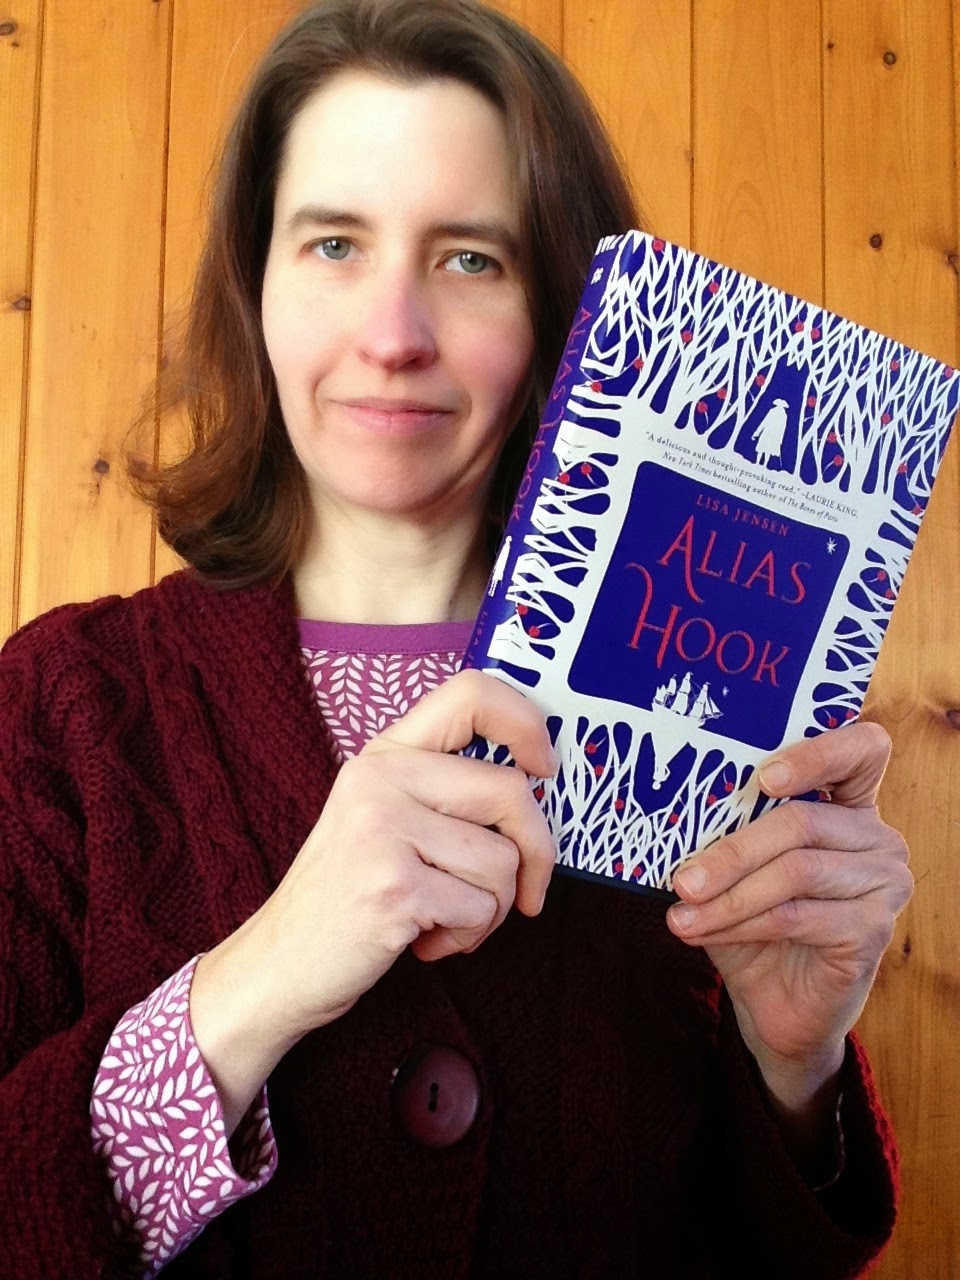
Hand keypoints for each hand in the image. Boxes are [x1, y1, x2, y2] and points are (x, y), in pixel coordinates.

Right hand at [191, 670, 556, 1131]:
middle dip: (537, 852)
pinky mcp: (394, 887)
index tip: (543, 770)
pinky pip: (481, 908)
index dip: (526, 725)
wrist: (277, 964)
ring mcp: (383, 830)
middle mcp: (381, 779)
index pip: (472, 694)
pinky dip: (467, 937)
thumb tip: (537, 787)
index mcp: (385, 754)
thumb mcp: (382, 817)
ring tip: (443, 918)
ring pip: (503, 860)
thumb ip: (443, 790)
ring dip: (492, 907)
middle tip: (524, 891)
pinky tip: (425, 941)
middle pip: (511, 791)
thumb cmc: (346, 894)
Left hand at [665, 721, 912, 1111]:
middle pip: (801, 822)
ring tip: (681, 914)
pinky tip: (704, 933)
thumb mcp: (735, 871)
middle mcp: (877, 838)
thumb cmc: (756, 923)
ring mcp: (883, 883)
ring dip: (727, 895)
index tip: (763, 777)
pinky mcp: (872, 930)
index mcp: (848, 806)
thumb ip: (724, 833)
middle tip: (680, 879)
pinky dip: (741, 923)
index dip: (817, 753)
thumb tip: (673, 815)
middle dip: (730, 851)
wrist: (778, 1005)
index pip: (862, 750)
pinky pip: (796, 916)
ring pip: (794, 871)